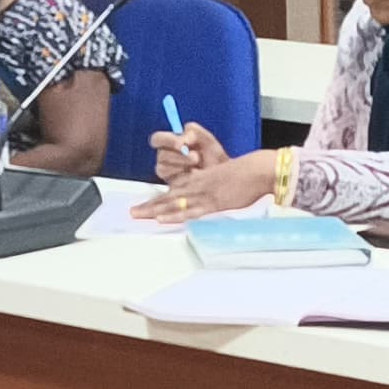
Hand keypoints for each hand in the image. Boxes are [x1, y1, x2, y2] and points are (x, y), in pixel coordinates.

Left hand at [138, 152, 280, 223]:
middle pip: (168, 198)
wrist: (257, 170)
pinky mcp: (213, 203)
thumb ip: (211, 187)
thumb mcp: (223, 179)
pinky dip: (176, 215)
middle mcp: (197, 186)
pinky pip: (190, 211)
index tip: (144, 207)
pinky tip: (162, 218)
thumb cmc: (244, 175)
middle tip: (132, 212)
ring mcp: (203, 194)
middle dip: (149, 206)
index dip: (157, 200)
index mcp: (198, 181)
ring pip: (174, 203)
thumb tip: (205, 199)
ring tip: (138, 214)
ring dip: (155, 210)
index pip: (173, 193)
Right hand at [153, 120, 227, 184]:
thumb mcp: (207, 140)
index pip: (157, 139)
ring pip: (162, 169)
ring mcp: (166, 173)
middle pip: (161, 155)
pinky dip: (184, 178)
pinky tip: (196, 177)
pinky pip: (170, 182)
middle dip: (180, 156)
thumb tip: (183, 138)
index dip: (166, 140)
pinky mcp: (170, 187)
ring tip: (198, 168)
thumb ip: (194, 132)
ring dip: (181, 167)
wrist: (222, 176)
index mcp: (169, 143)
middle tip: (196, 157)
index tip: (181, 144)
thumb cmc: (213, 156)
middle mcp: (164, 158)